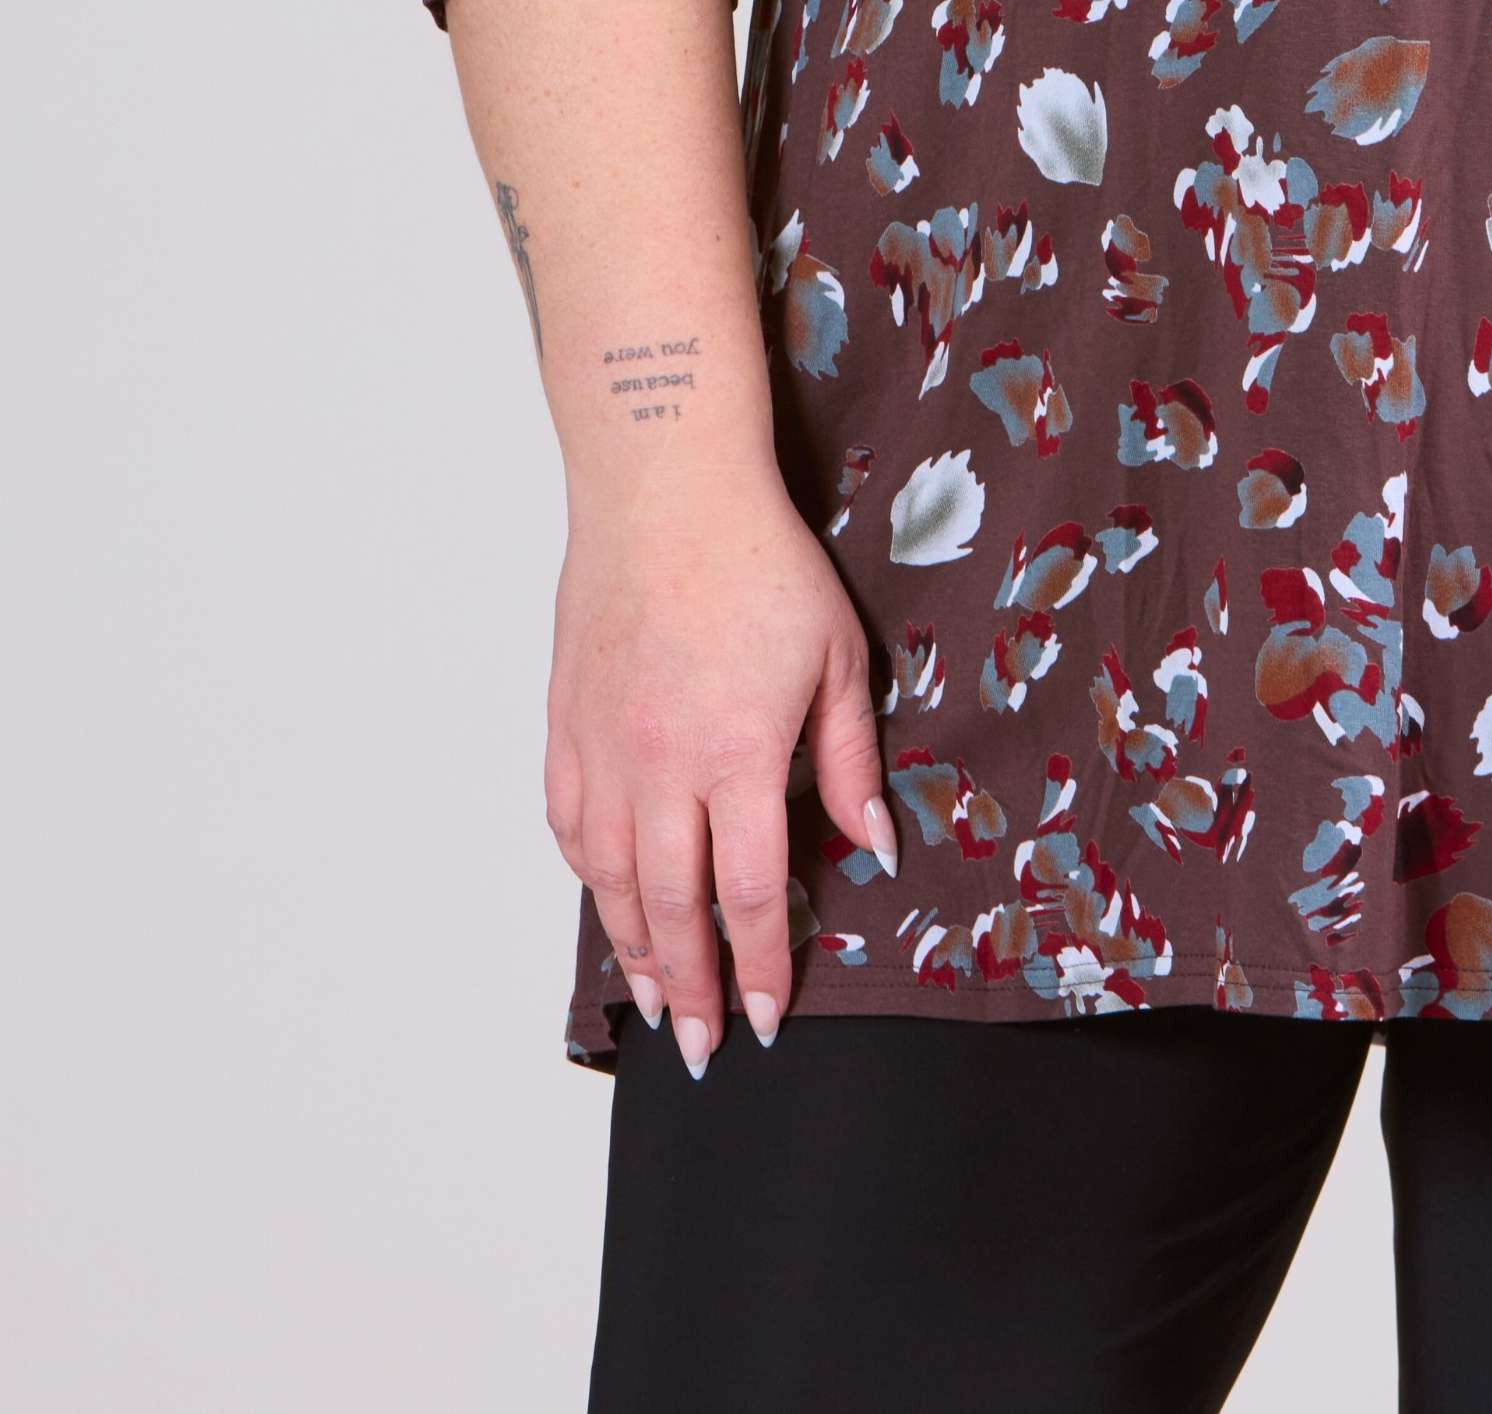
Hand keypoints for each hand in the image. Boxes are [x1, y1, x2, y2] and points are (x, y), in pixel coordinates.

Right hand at [542, 471, 896, 1074]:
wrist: (665, 494)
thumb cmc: (761, 564)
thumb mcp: (838, 658)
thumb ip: (850, 760)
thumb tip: (875, 847)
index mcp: (738, 757)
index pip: (749, 895)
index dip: (758, 965)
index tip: (765, 1017)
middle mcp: (661, 770)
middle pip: (671, 909)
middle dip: (688, 987)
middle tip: (697, 1047)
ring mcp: (604, 751)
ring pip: (609, 881)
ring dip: (632, 948)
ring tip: (652, 997)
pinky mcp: (566, 726)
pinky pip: (569, 826)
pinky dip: (587, 878)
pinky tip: (606, 901)